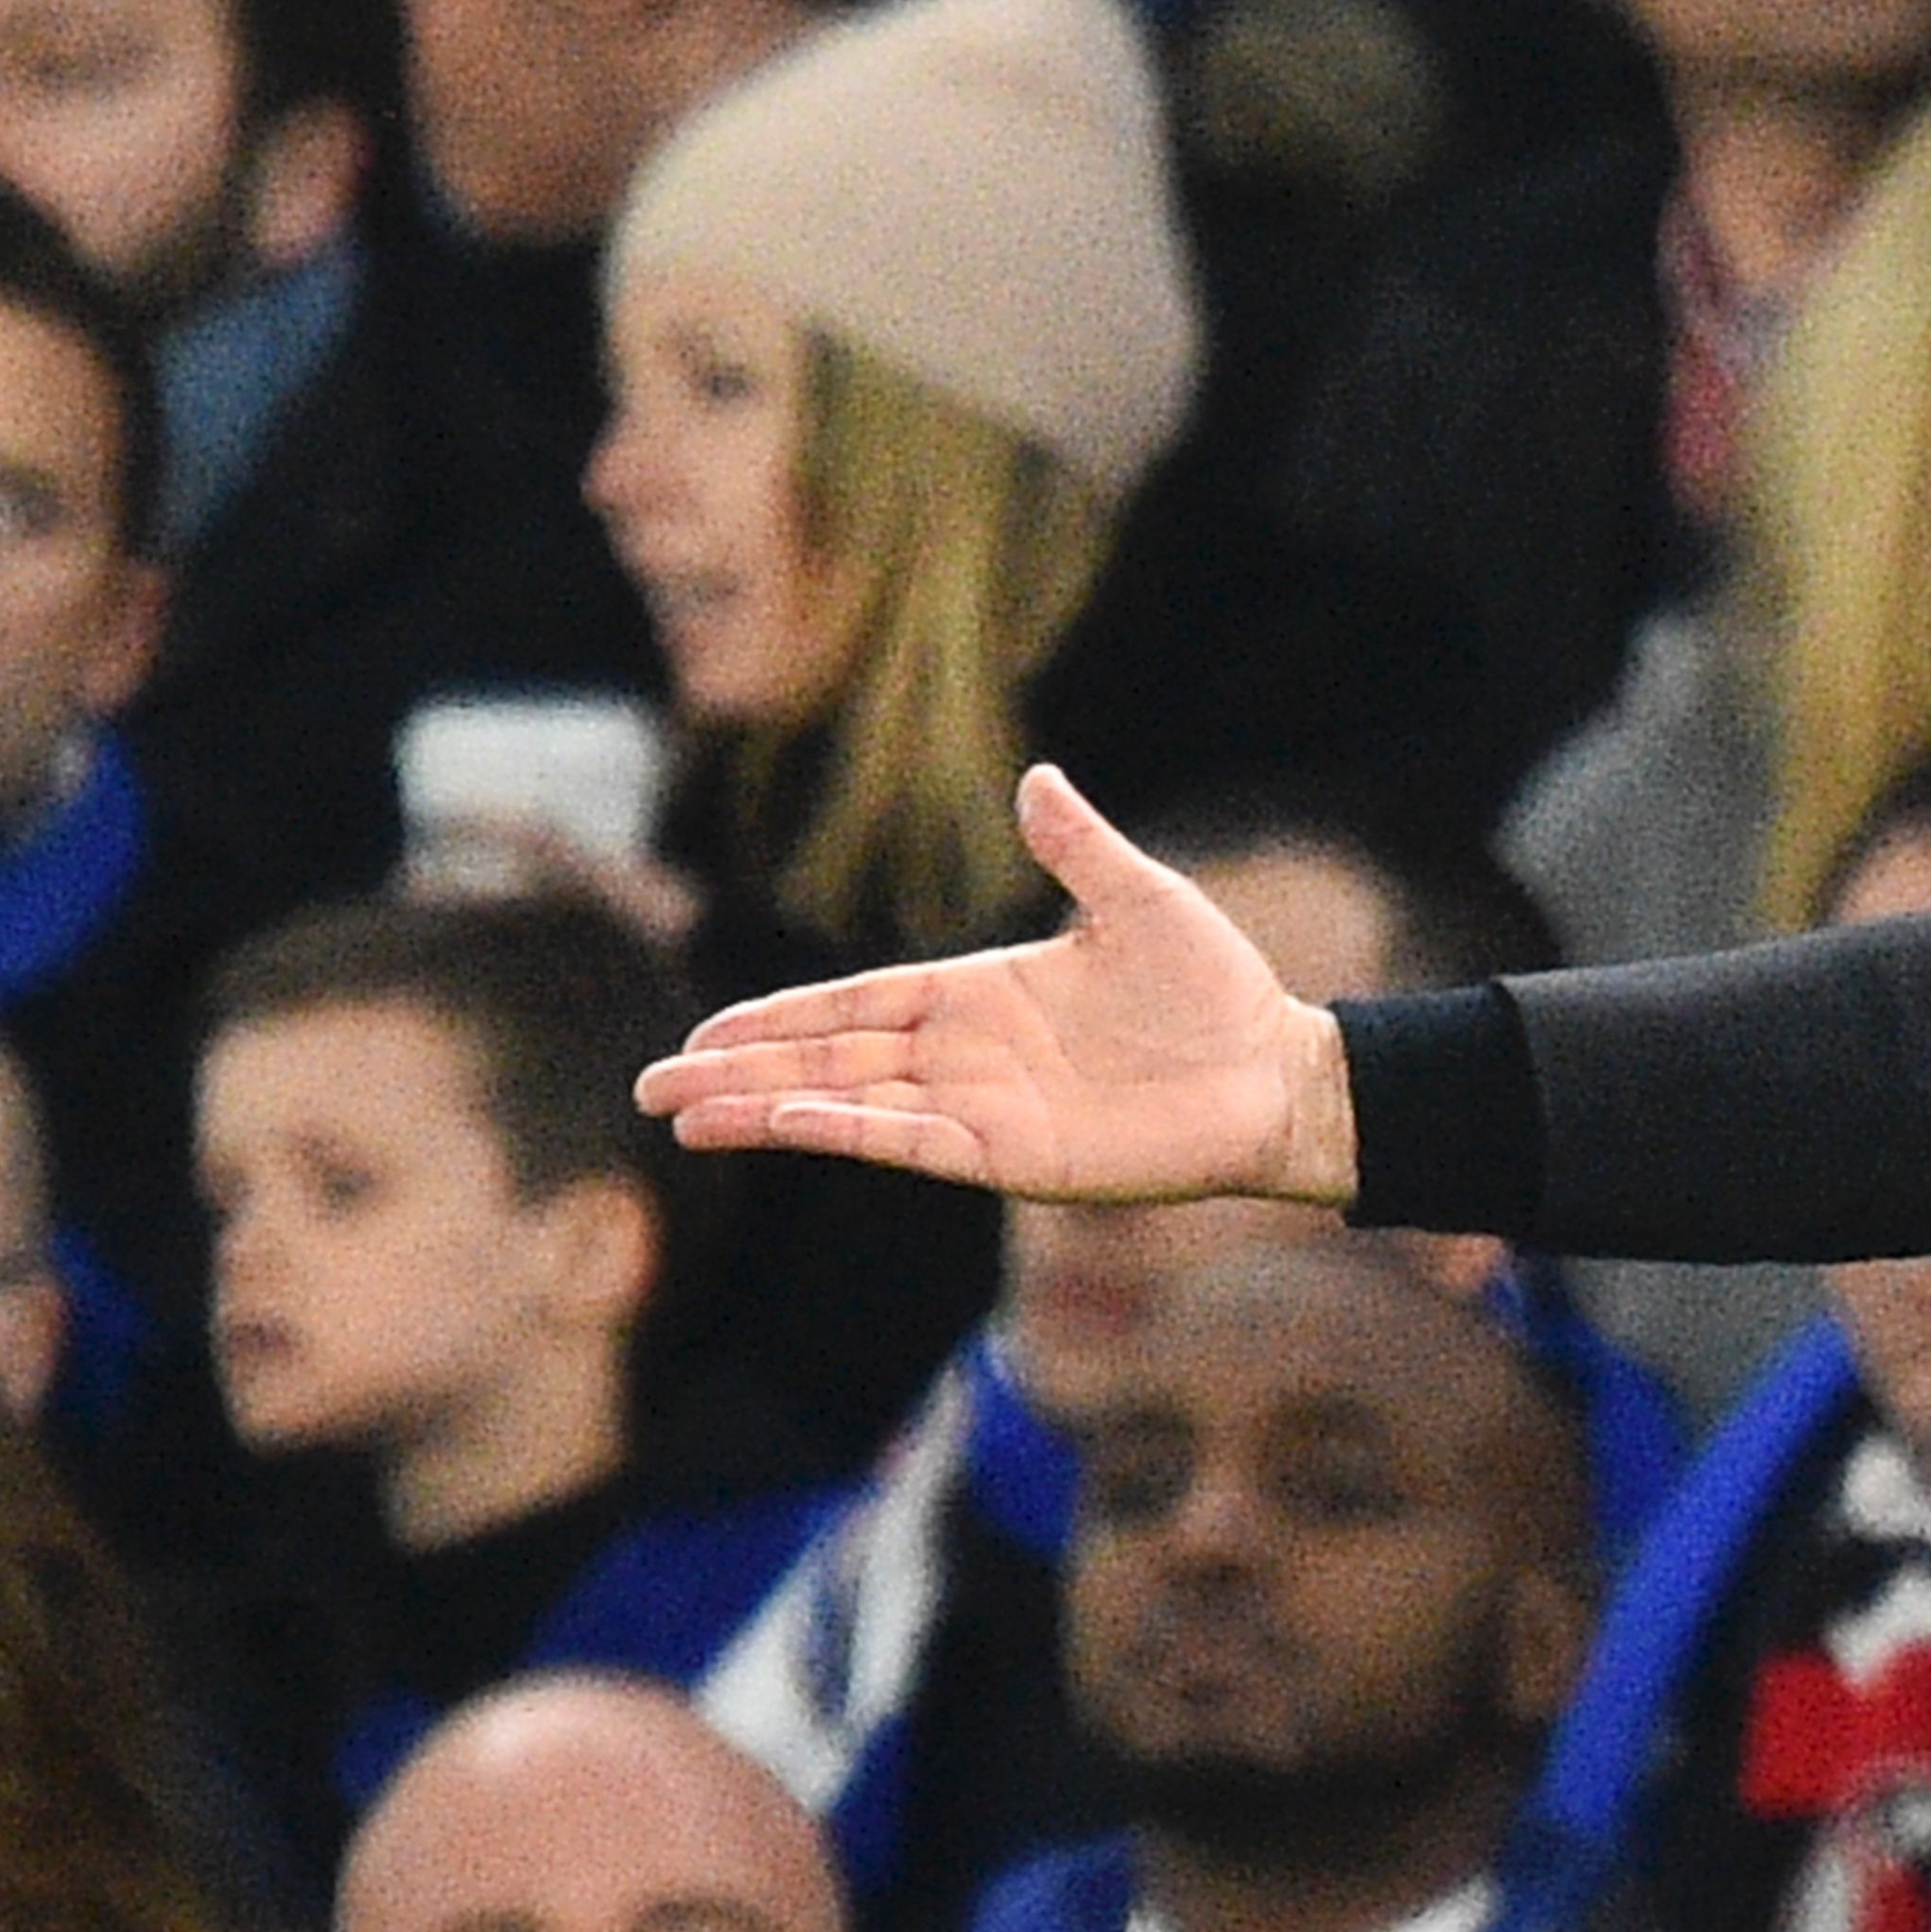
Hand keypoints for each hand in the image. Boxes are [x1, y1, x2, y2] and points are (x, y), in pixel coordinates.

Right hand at [632, 766, 1359, 1206]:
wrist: (1276, 1070)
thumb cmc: (1215, 988)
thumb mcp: (1141, 899)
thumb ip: (1078, 847)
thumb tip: (1037, 777)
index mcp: (982, 994)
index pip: (857, 1005)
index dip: (781, 1018)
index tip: (709, 1028)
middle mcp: (968, 1055)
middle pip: (830, 1060)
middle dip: (742, 1071)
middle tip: (654, 1085)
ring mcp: (984, 1108)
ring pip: (851, 1106)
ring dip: (769, 1109)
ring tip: (685, 1115)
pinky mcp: (1013, 1154)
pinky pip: (913, 1140)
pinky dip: (850, 1131)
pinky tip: (787, 1124)